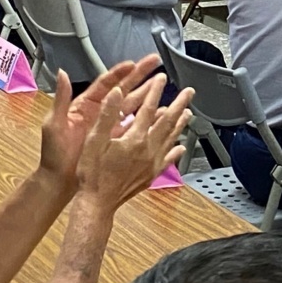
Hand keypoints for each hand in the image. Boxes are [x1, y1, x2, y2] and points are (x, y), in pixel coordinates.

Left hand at [37, 55, 161, 192]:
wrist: (60, 182)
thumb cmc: (54, 153)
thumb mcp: (54, 124)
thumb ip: (61, 99)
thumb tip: (62, 73)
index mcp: (85, 104)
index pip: (105, 83)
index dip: (119, 73)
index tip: (133, 64)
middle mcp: (100, 111)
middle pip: (123, 88)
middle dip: (139, 74)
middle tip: (155, 61)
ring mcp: (110, 124)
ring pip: (132, 103)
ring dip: (147, 92)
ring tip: (162, 82)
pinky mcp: (117, 138)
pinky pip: (135, 124)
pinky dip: (147, 117)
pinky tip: (160, 111)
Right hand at [75, 77, 192, 210]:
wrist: (97, 203)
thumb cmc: (92, 173)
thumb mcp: (94, 140)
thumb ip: (107, 115)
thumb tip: (115, 93)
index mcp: (135, 138)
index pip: (149, 108)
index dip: (155, 91)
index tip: (161, 78)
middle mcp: (148, 150)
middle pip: (168, 121)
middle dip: (179, 104)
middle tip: (189, 92)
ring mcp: (152, 163)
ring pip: (171, 138)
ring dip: (181, 123)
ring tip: (189, 112)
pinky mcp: (151, 175)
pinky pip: (168, 160)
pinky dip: (176, 152)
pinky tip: (181, 147)